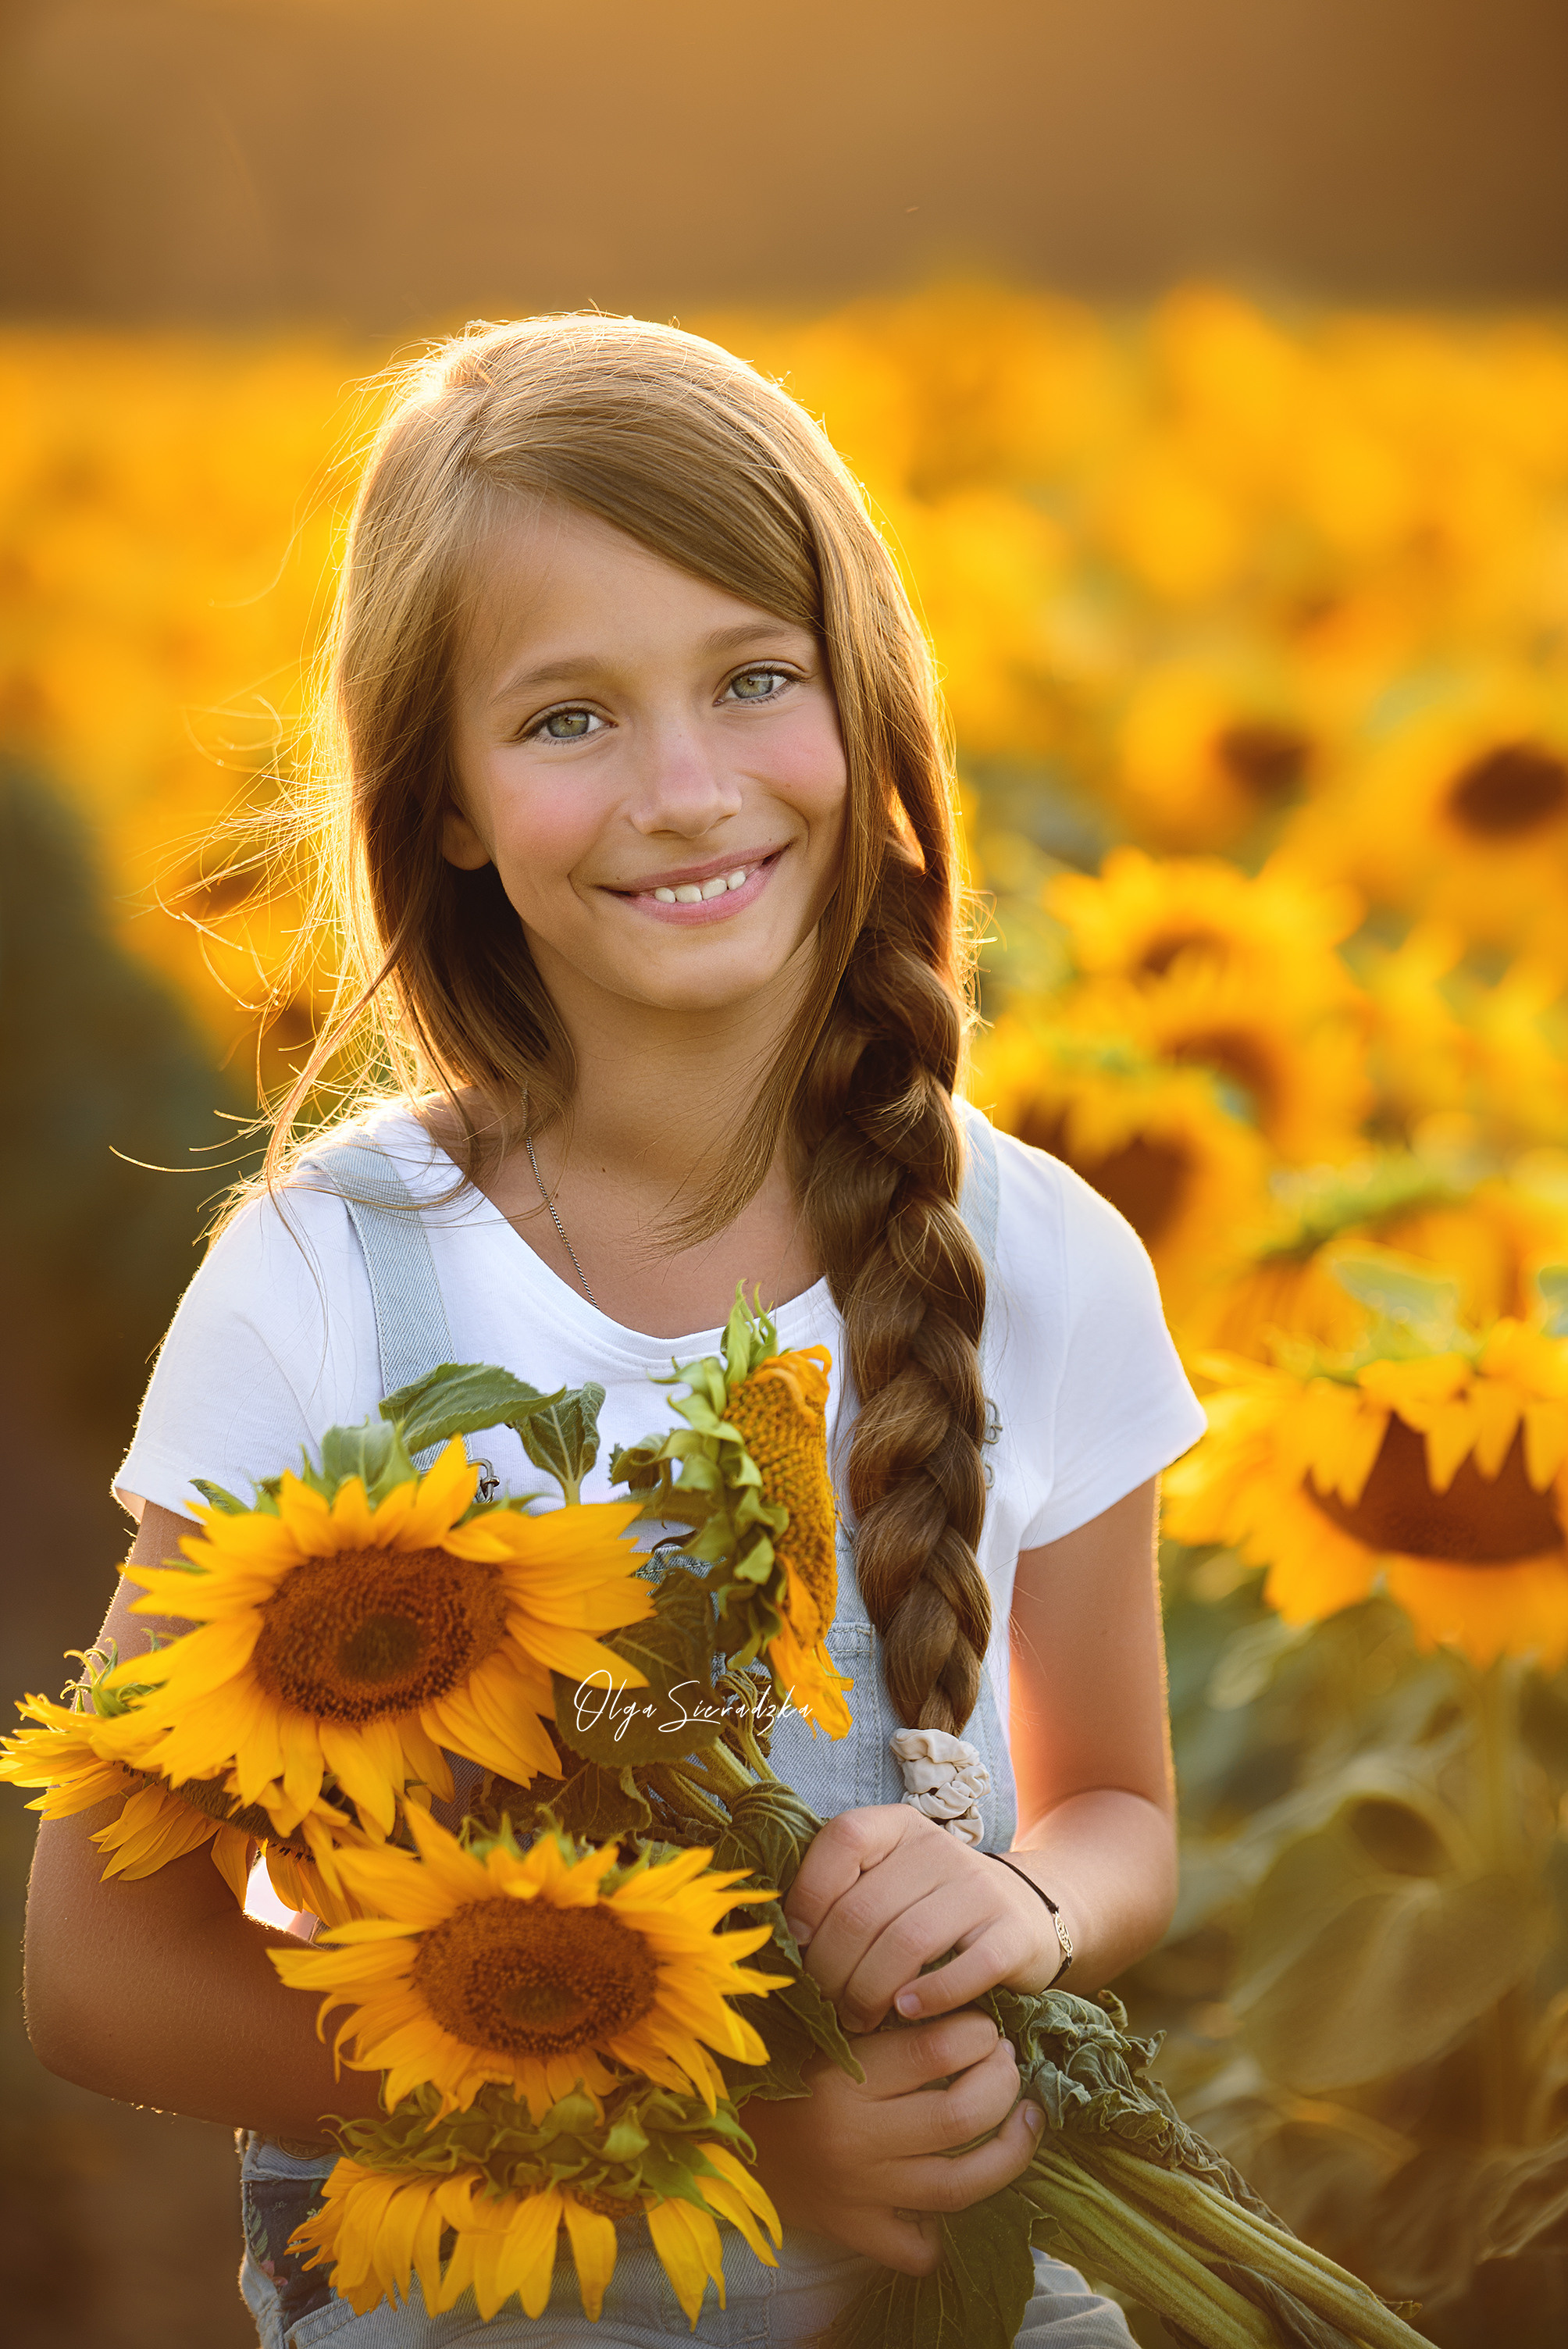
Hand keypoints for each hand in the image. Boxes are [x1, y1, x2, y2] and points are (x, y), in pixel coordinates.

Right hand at [741, 2009, 1041, 2272]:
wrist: (712, 2135)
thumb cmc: (770, 2068)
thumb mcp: (814, 2029)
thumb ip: (870, 2013)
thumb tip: (941, 1987)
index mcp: (842, 2078)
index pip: (934, 2050)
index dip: (975, 2032)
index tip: (983, 2026)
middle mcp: (855, 2140)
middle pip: (960, 2117)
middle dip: (1001, 2083)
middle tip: (1006, 2063)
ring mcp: (860, 2194)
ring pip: (960, 2187)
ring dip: (1008, 2152)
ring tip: (1025, 2120)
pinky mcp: (854, 2232)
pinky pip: (917, 2248)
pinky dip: (945, 2232)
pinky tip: (965, 2196)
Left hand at [783, 1804, 1062, 2033]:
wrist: (1028, 1912)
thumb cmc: (933, 1907)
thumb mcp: (888, 1882)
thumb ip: (842, 1895)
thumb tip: (782, 1939)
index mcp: (897, 1826)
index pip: (840, 1841)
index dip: (806, 1896)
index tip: (795, 1945)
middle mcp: (937, 1847)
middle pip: (863, 1909)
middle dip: (831, 1968)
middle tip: (825, 2004)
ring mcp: (980, 1888)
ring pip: (905, 1943)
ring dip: (869, 1992)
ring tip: (858, 2020)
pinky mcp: (1012, 1934)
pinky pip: (965, 1969)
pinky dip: (930, 1996)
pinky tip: (908, 2012)